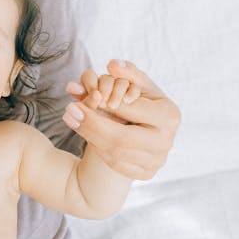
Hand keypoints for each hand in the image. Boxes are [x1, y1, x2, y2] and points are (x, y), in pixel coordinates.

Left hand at [62, 60, 180, 179]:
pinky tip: (88, 137)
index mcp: (170, 115)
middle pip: (122, 138)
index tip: (79, 98)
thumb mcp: (137, 85)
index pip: (132, 110)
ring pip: (115, 154)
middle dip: (92, 125)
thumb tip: (112, 64)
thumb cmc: (140, 103)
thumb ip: (126, 73)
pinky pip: (116, 165)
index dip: (105, 103)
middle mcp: (166, 141)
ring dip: (89, 136)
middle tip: (68, 111)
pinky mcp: (146, 173)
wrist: (144, 133)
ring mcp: (157, 160)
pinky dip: (99, 151)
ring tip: (71, 119)